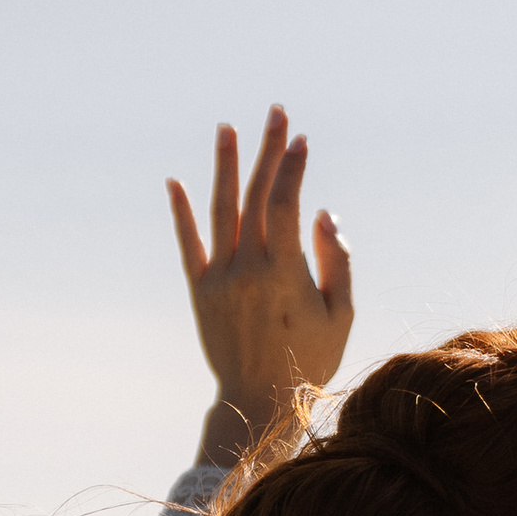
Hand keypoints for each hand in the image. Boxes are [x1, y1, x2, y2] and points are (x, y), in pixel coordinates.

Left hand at [168, 108, 353, 468]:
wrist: (258, 402)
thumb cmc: (311, 358)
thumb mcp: (340, 313)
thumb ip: (338, 261)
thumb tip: (325, 213)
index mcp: (285, 273)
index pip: (285, 204)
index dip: (293, 168)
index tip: (303, 141)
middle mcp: (248, 269)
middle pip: (255, 196)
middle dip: (268, 151)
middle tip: (276, 113)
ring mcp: (220, 278)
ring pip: (220, 210)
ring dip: (224, 166)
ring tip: (227, 128)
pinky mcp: (199, 291)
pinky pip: (187, 244)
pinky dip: (180, 212)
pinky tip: (176, 181)